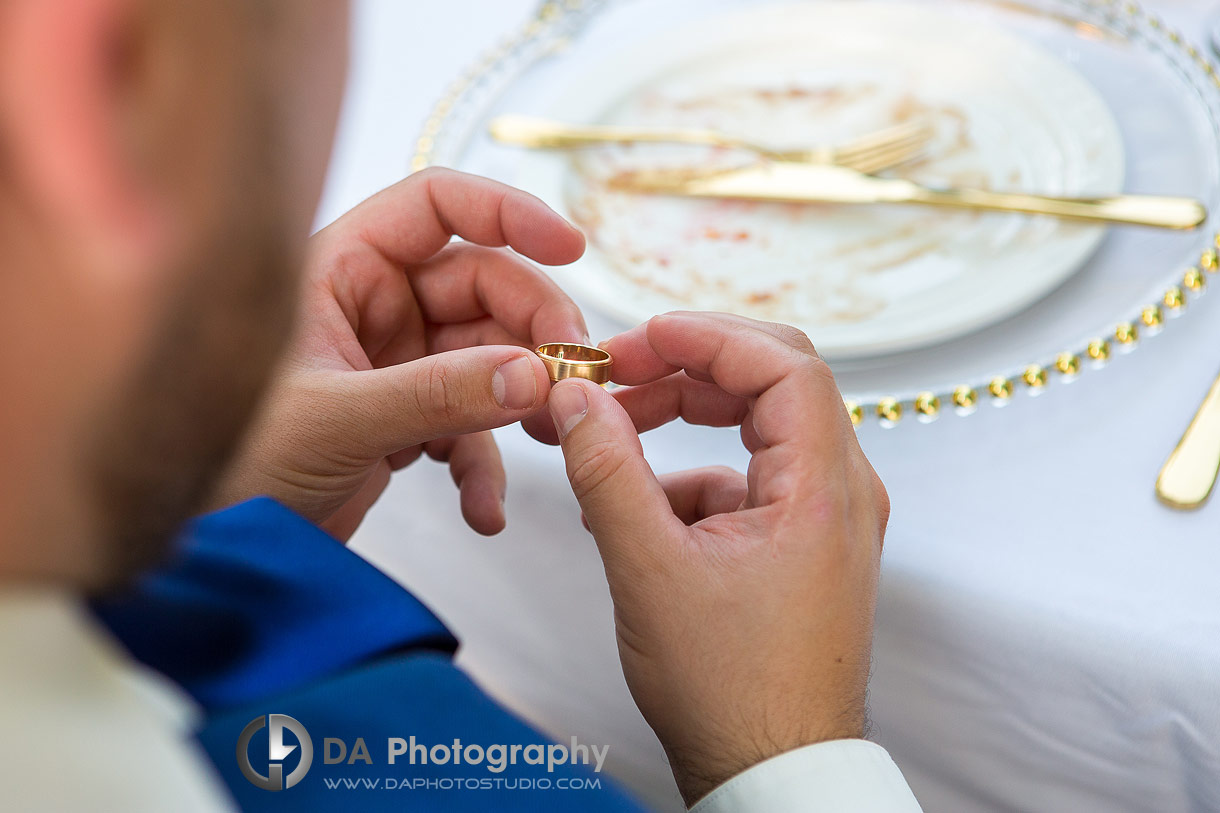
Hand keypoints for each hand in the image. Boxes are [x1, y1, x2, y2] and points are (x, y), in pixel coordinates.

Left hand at [211, 168, 586, 539]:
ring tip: (545, 439)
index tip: (570, 245)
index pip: (435, 206)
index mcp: (340, 268)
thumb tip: (533, 374)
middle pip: (483, 285)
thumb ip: (438, 395)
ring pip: (489, 355)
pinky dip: (485, 464)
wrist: (210, 548)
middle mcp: (372, 305)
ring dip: (522, 399)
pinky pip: (471, 424)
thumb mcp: (336, 421)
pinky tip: (484, 510)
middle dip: (531, 329)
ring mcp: (394, 362)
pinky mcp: (407, 418)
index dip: (507, 213)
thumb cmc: (232, 462)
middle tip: (568, 376)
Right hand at [542, 312, 889, 804]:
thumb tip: (577, 401)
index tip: (640, 339)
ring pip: (758, 431)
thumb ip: (608, 471)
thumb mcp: (647, 569)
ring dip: (685, 423)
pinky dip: (693, 479)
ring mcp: (827, 521)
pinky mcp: (803, 545)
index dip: (706, 336)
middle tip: (619, 377)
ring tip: (614, 440)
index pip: (783, 365)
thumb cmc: (731, 691)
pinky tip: (640, 512)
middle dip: (689, 370)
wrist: (771, 771)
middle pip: (774, 384)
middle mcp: (842, 495)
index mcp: (823, 491)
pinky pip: (750, 480)